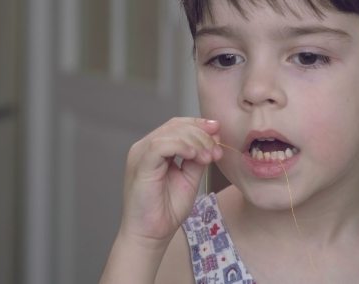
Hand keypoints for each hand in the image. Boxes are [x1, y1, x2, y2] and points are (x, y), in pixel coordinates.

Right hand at [119, 117, 221, 248]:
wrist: (151, 234)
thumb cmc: (166, 210)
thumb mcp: (189, 178)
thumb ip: (197, 159)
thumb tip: (212, 140)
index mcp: (154, 149)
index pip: (176, 125)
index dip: (198, 124)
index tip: (218, 130)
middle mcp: (144, 147)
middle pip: (175, 125)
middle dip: (201, 134)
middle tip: (216, 151)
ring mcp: (140, 154)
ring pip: (170, 132)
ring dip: (195, 141)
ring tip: (208, 157)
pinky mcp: (140, 164)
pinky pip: (160, 145)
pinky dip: (181, 146)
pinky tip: (194, 156)